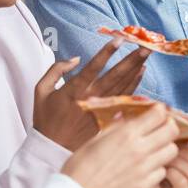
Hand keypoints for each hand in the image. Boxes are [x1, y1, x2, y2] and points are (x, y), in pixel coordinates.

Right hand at [33, 39, 150, 150]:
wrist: (53, 148)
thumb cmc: (46, 118)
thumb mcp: (41, 90)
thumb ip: (56, 70)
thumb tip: (76, 59)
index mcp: (73, 90)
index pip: (93, 67)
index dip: (107, 52)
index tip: (119, 39)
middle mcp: (90, 98)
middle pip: (115, 75)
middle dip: (131, 59)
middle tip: (146, 45)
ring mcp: (101, 109)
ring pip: (123, 86)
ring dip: (135, 69)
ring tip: (146, 54)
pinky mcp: (108, 118)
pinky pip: (124, 99)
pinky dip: (134, 85)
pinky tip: (141, 73)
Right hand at [61, 105, 178, 187]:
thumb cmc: (81, 166)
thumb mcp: (96, 138)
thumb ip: (116, 126)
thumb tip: (126, 115)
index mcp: (126, 134)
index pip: (159, 114)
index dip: (160, 111)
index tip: (156, 113)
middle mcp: (140, 149)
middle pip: (172, 131)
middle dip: (168, 126)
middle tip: (160, 129)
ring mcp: (144, 168)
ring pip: (172, 151)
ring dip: (165, 147)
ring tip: (155, 149)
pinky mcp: (144, 185)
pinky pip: (162, 171)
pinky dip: (158, 167)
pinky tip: (147, 167)